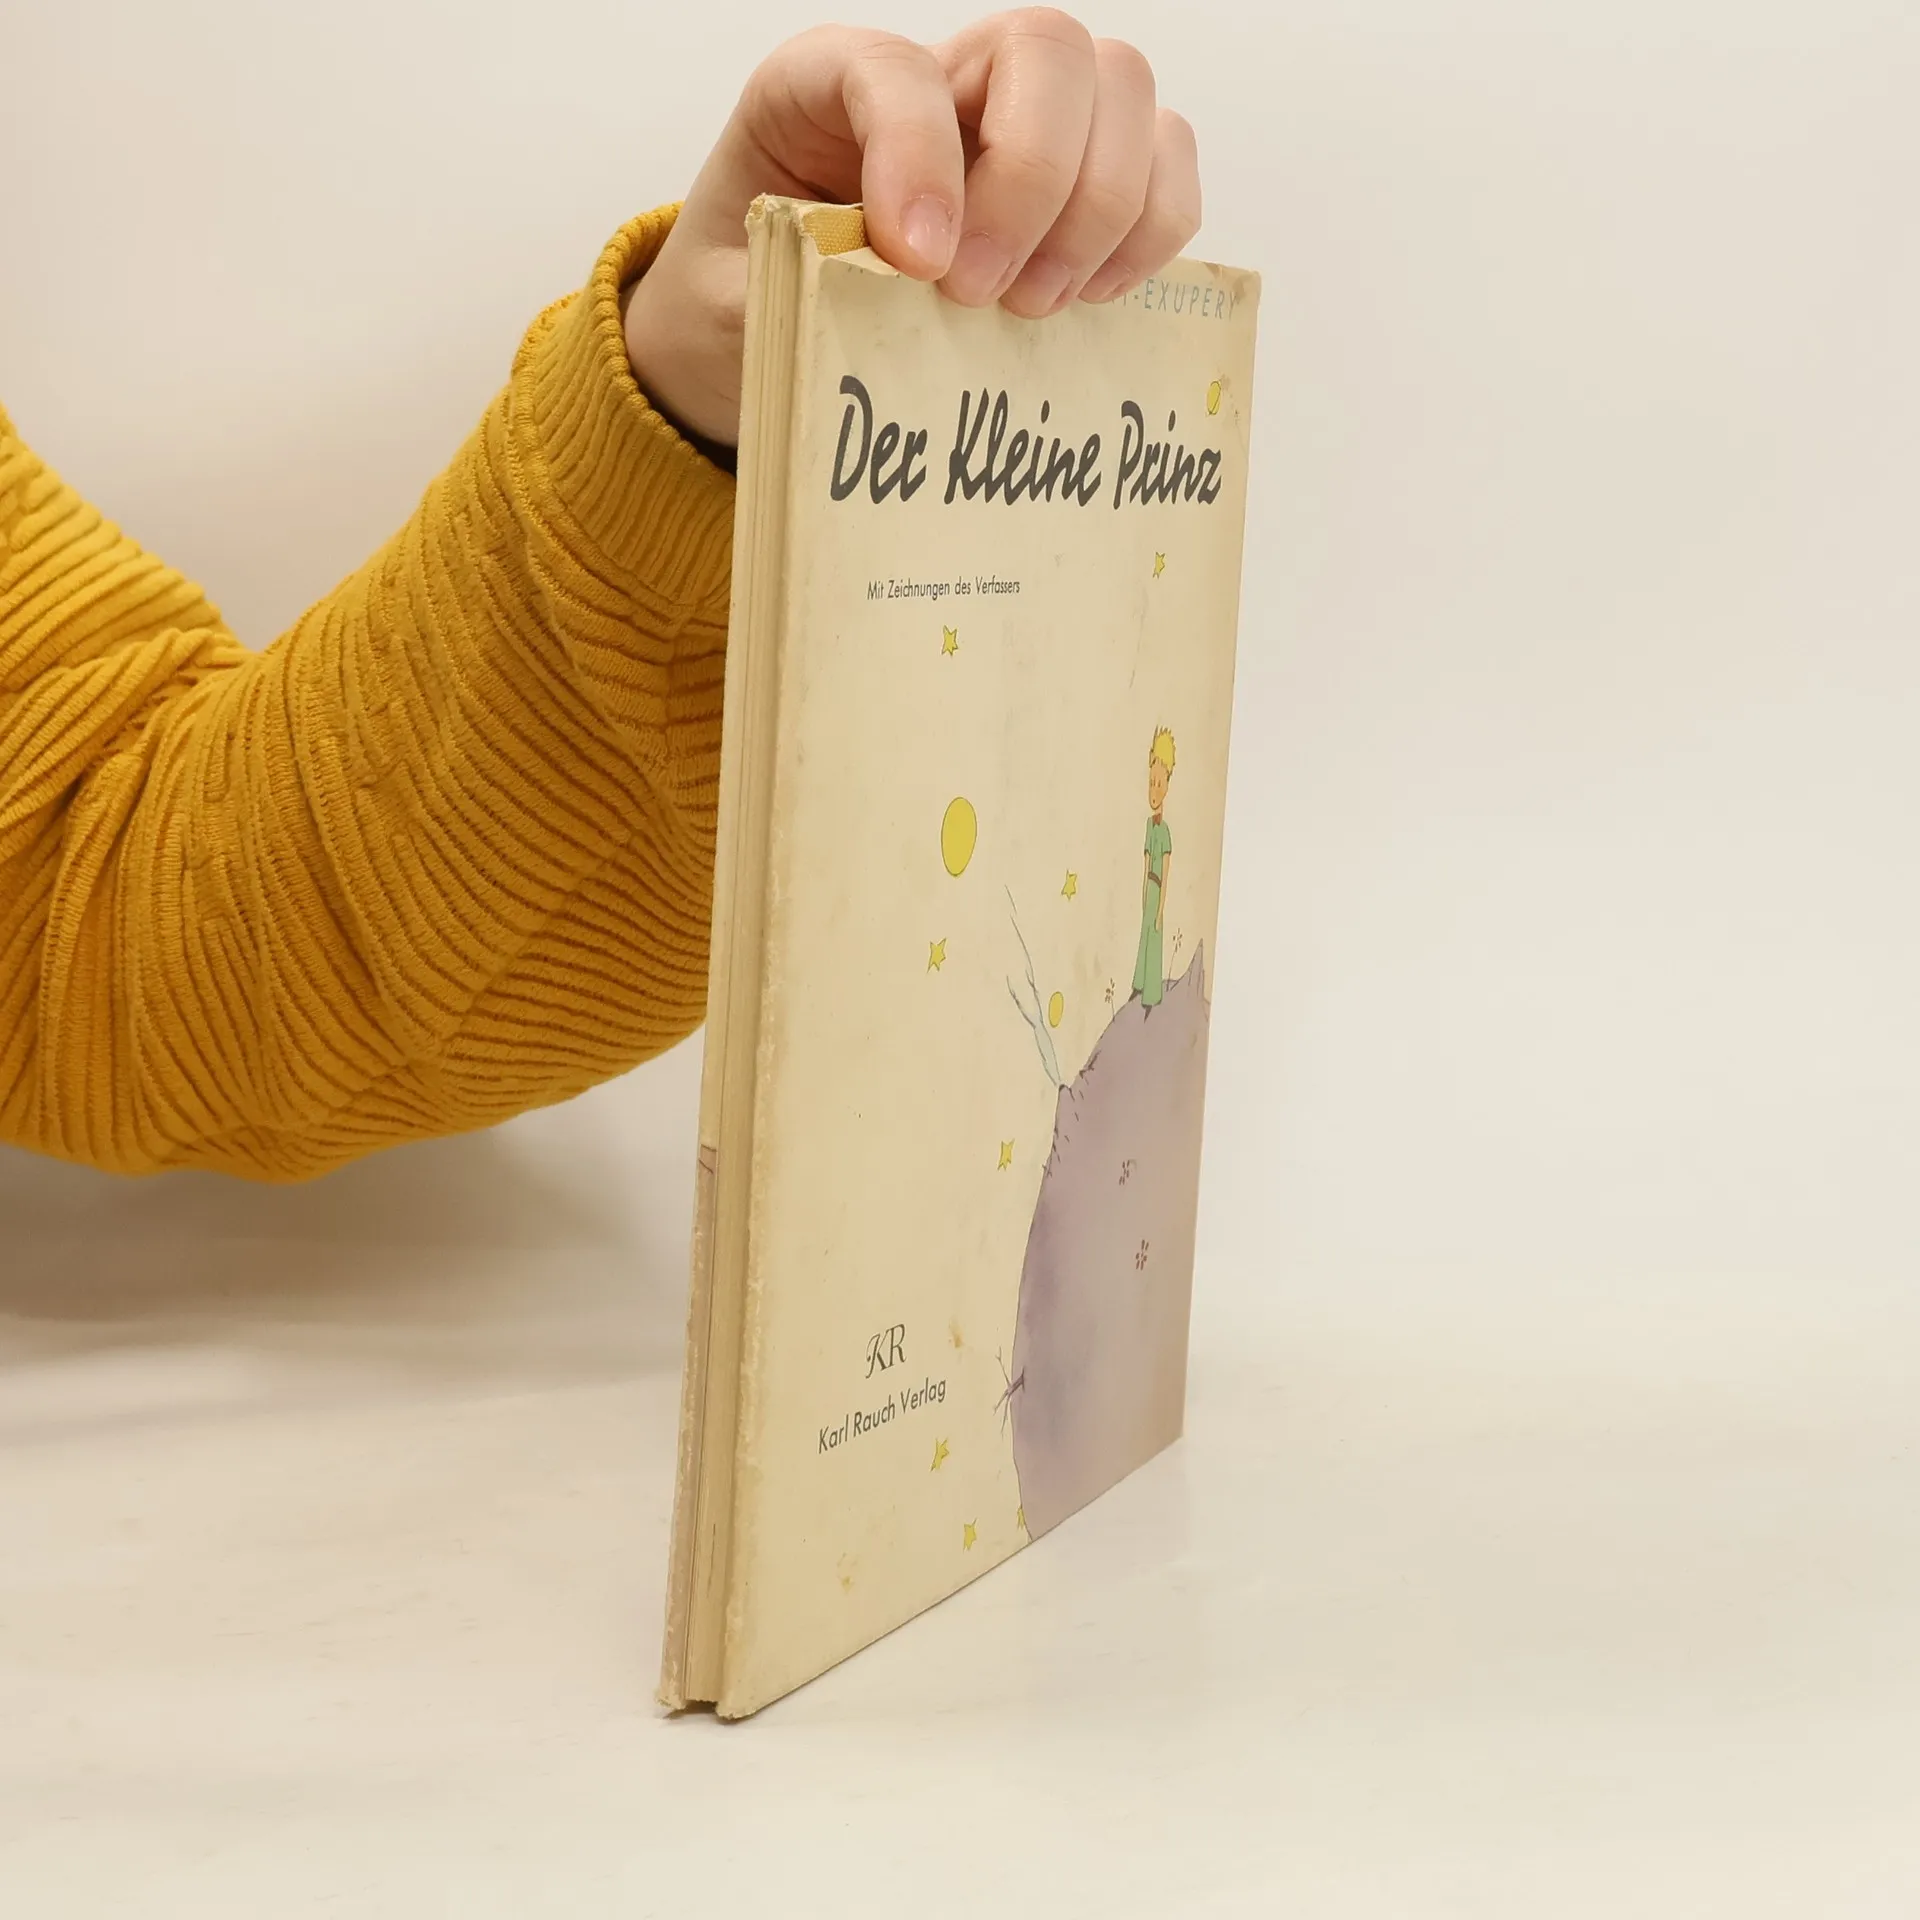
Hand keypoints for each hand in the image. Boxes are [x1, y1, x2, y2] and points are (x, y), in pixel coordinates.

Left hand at [624, 9, 1202, 445]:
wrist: (761, 344)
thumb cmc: (744, 309)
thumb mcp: (730, 306)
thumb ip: (790, 290)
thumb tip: (893, 289)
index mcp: (824, 85)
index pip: (896, 68)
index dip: (919, 153)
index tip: (918, 262)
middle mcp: (941, 83)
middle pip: (1048, 48)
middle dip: (1035, 178)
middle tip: (982, 292)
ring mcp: (1021, 126)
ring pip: (1122, 90)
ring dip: (1101, 208)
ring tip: (1033, 306)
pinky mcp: (1081, 188)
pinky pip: (1167, 166)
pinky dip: (1151, 231)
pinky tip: (1090, 298)